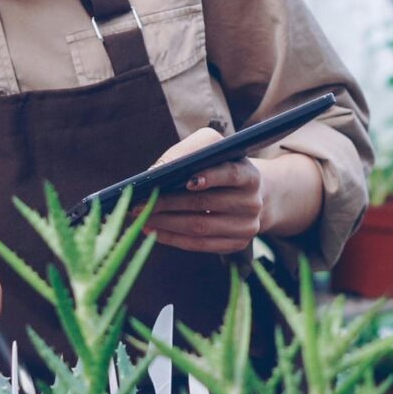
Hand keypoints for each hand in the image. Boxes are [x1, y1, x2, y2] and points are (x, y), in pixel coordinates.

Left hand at [142, 127, 265, 255]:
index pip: (231, 174)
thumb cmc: (220, 166)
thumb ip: (187, 152)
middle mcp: (253, 203)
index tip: (186, 180)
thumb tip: (156, 171)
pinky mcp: (236, 245)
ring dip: (165, 222)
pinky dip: (172, 238)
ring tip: (141, 216)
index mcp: (250, 175)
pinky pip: (199, 245)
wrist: (247, 194)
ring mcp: (246, 227)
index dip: (210, 177)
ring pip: (199, 227)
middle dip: (168, 202)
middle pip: (206, 204)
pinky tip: (152, 230)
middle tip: (139, 201)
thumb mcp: (211, 149)